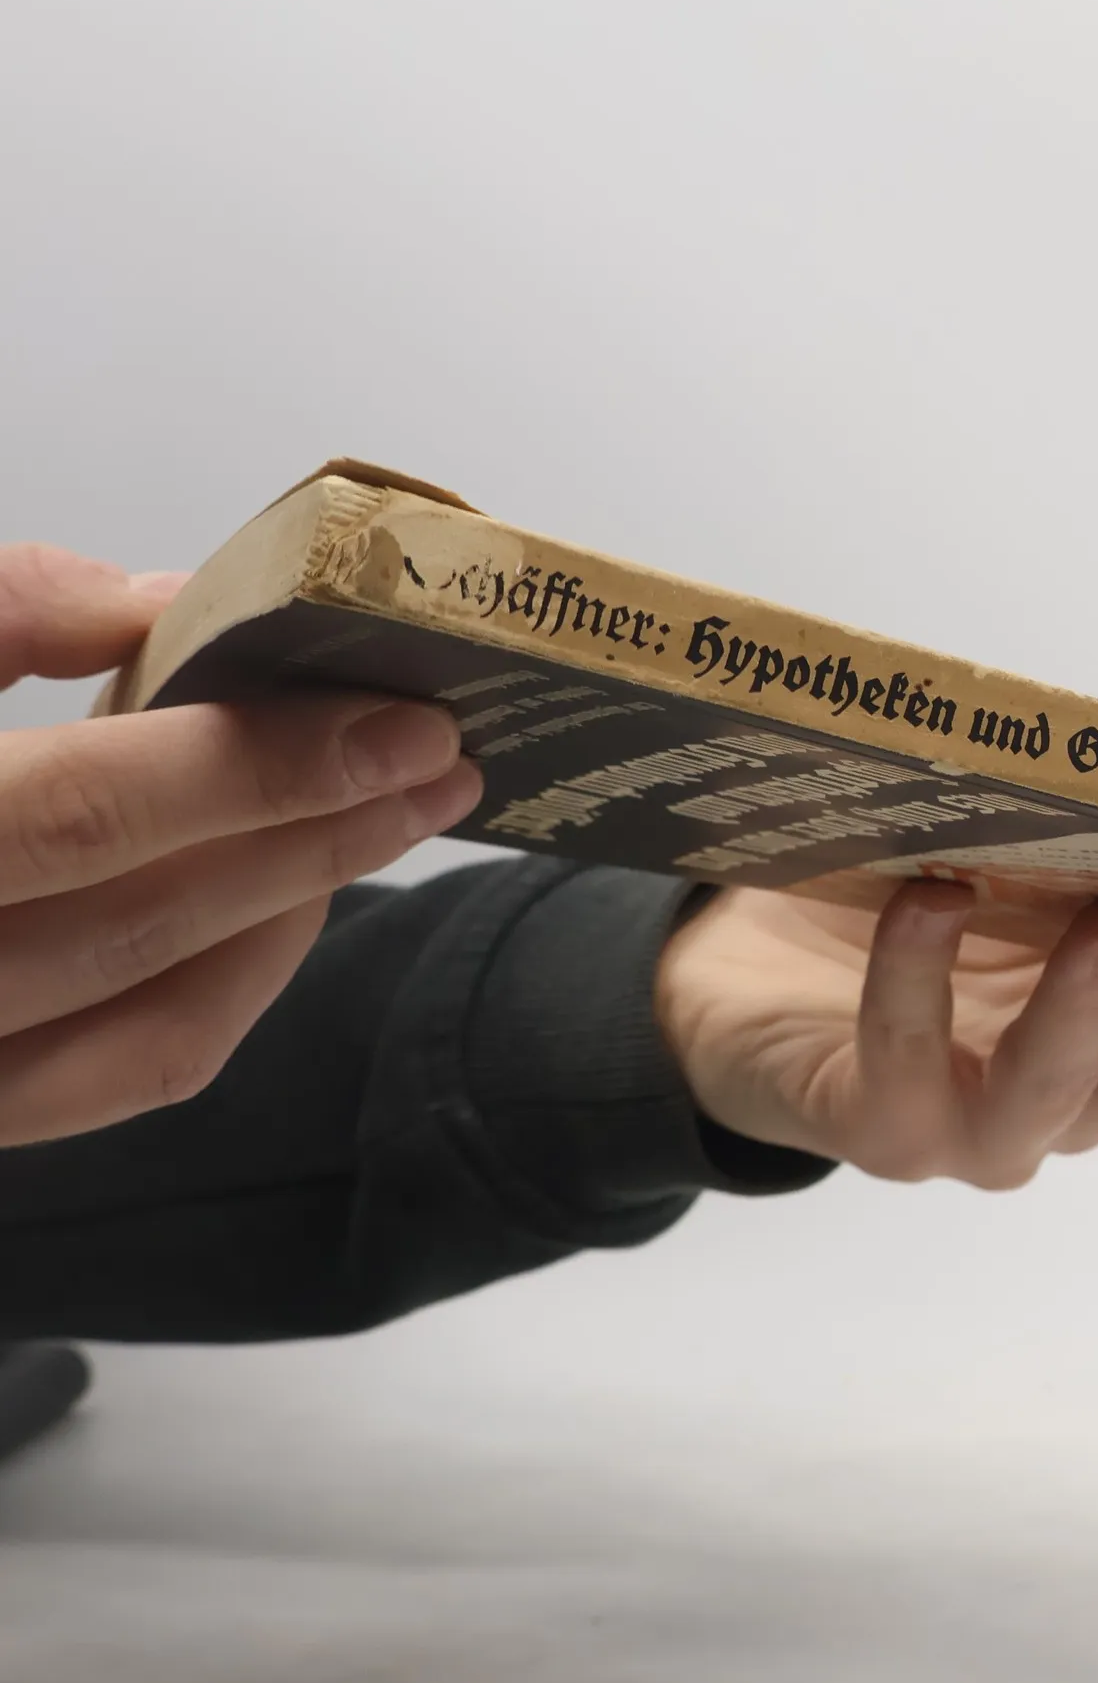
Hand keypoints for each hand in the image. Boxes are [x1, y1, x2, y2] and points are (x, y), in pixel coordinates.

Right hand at [0, 544, 481, 1146]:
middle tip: (441, 762)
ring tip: (384, 823)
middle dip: (314, 838)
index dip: (251, 767)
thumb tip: (154, 604)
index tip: (396, 715)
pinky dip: (213, 992)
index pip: (69, 822)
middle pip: (134, 930)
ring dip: (285, 921)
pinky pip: (105, 1078)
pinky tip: (275, 905)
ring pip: (140, 1032)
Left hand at [657, 879, 1097, 1188]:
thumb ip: (1095, 865)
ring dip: (1089, 1007)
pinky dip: (918, 974)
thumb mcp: (1019, 891)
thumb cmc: (903, 923)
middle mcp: (1066, 1099)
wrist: (747, 995)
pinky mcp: (878, 1125)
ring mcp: (975, 1127)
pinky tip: (933, 898)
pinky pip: (903, 1053)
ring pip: (1054, 1090)